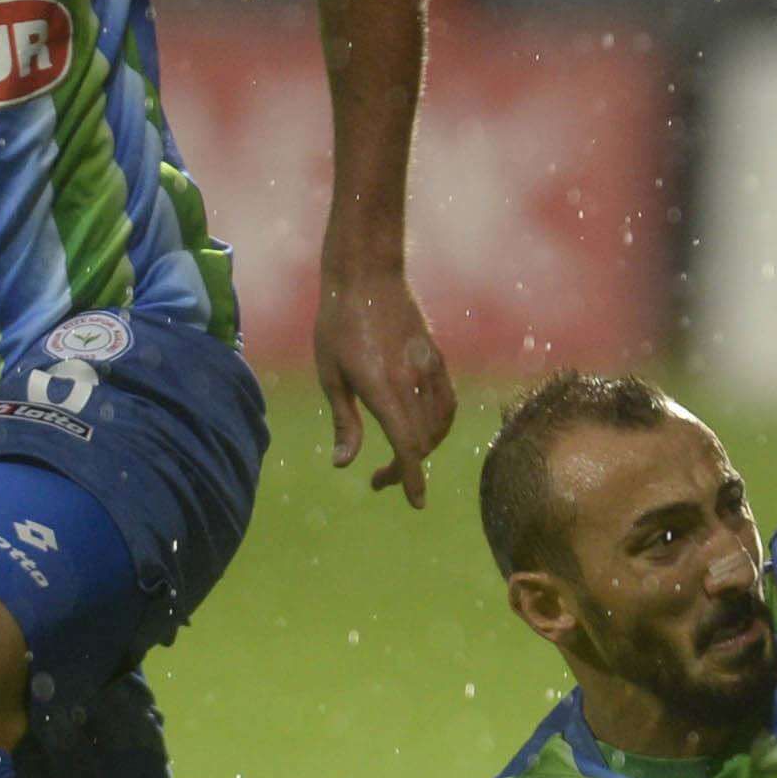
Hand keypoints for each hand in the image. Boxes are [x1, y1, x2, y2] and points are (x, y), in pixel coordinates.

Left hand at [314, 263, 456, 503]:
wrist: (367, 275)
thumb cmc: (337, 323)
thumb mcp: (329, 374)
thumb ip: (344, 421)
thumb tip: (344, 464)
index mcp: (381, 388)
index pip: (406, 446)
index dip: (411, 478)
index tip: (415, 503)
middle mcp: (412, 382)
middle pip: (422, 442)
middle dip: (406, 469)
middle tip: (379, 481)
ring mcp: (430, 369)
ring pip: (439, 425)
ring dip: (424, 449)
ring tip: (401, 458)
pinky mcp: (437, 359)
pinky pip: (447, 404)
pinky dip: (438, 426)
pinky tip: (422, 430)